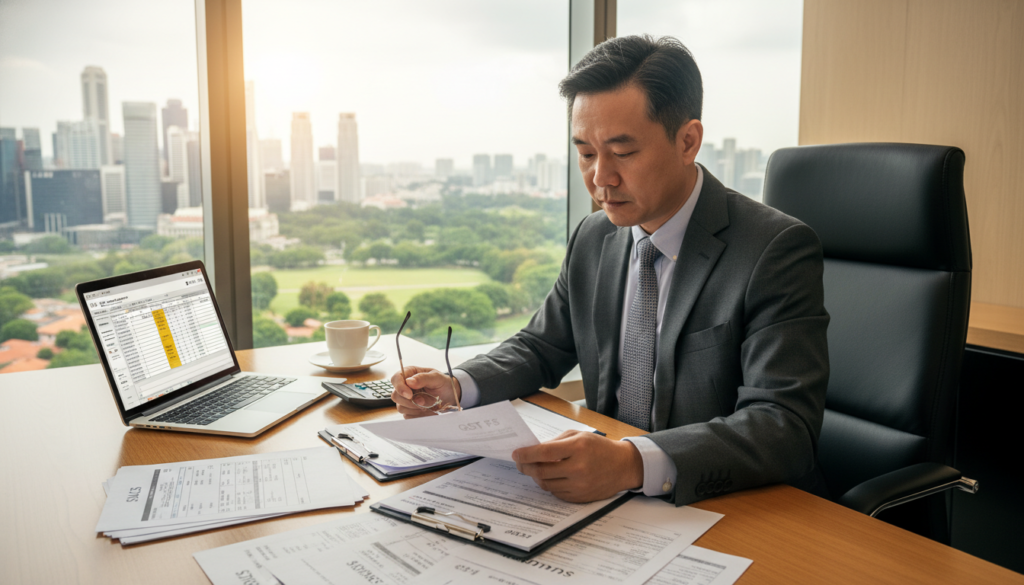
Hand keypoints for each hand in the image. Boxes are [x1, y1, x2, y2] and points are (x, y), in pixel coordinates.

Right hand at [390, 366, 460, 417]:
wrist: (449, 396)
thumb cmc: (442, 383)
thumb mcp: (436, 377)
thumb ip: (423, 378)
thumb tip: (409, 381)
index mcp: (409, 374)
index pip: (395, 378)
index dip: (400, 387)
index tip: (409, 395)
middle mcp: (405, 386)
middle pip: (395, 395)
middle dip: (410, 401)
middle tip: (423, 401)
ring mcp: (405, 399)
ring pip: (400, 407)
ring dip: (415, 408)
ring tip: (429, 404)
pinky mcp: (409, 410)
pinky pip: (407, 416)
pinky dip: (418, 415)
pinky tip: (427, 410)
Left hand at [511, 430, 643, 501]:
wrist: (623, 466)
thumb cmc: (600, 448)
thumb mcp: (580, 436)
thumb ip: (556, 442)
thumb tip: (533, 450)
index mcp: (578, 448)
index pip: (544, 452)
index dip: (526, 454)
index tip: (516, 454)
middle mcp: (578, 468)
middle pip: (542, 471)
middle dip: (526, 467)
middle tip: (520, 463)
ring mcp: (579, 485)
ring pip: (547, 484)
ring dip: (536, 477)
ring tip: (534, 469)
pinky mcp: (580, 497)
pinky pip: (556, 493)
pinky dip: (549, 485)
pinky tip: (549, 477)